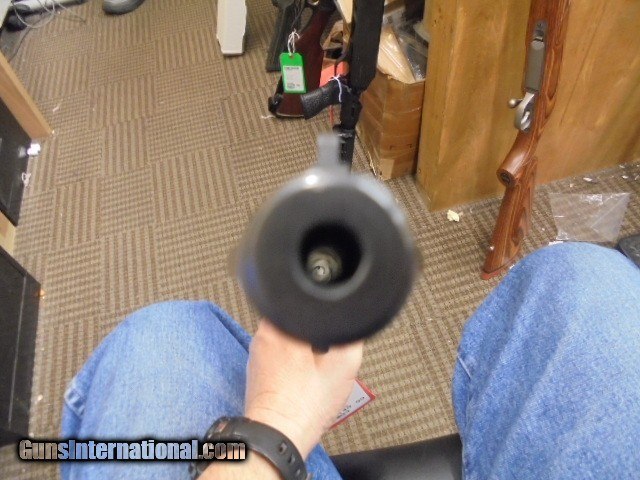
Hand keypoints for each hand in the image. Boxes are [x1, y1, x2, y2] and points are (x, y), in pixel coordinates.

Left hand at [244, 320, 363, 458]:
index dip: (326, 318)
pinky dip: (291, 364)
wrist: (279, 436)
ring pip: (286, 339)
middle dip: (313, 335)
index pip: (308, 306)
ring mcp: (256, 353)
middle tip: (324, 355)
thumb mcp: (345, 365)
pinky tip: (301, 379)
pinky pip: (277, 356)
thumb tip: (355, 322)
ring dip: (301, 349)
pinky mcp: (255, 370)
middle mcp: (263, 334)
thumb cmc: (305, 405)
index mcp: (282, 324)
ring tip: (313, 370)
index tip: (332, 336)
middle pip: (297, 322)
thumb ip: (353, 336)